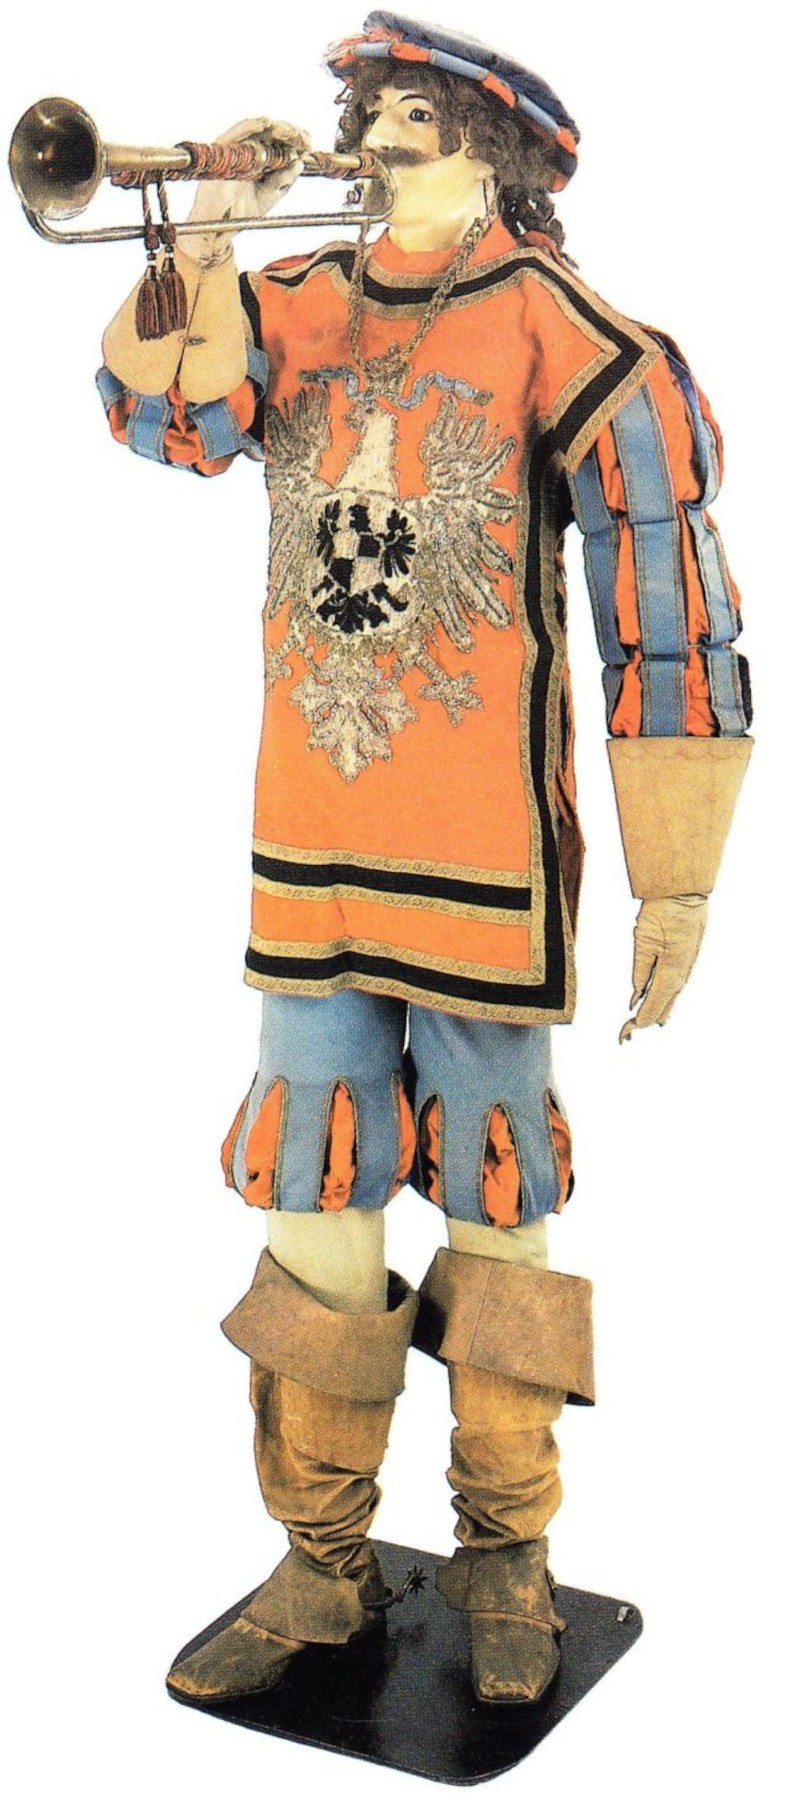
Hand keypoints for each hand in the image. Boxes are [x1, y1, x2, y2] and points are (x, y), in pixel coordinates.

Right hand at [183, 117, 309, 263]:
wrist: (221, 225)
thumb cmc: (242, 211)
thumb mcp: (272, 195)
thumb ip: (285, 179)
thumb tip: (299, 163)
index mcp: (262, 159)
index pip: (280, 143)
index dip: (296, 140)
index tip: (309, 145)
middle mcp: (250, 150)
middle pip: (273, 132)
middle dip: (292, 133)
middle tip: (305, 140)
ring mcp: (237, 147)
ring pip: (259, 128)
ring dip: (278, 127)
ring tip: (292, 133)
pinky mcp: (224, 148)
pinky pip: (239, 131)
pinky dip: (253, 125)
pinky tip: (267, 124)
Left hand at [619, 895, 707, 1042]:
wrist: (684, 892)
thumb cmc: (664, 912)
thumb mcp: (644, 940)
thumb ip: (642, 970)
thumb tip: (636, 999)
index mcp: (671, 974)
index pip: (651, 1008)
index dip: (637, 1023)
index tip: (623, 1035)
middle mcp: (679, 976)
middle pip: (659, 1007)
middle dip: (643, 1021)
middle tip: (624, 1036)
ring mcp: (683, 968)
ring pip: (667, 998)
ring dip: (654, 1011)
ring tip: (643, 1024)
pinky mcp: (682, 959)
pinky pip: (670, 984)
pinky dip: (660, 997)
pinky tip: (652, 1002)